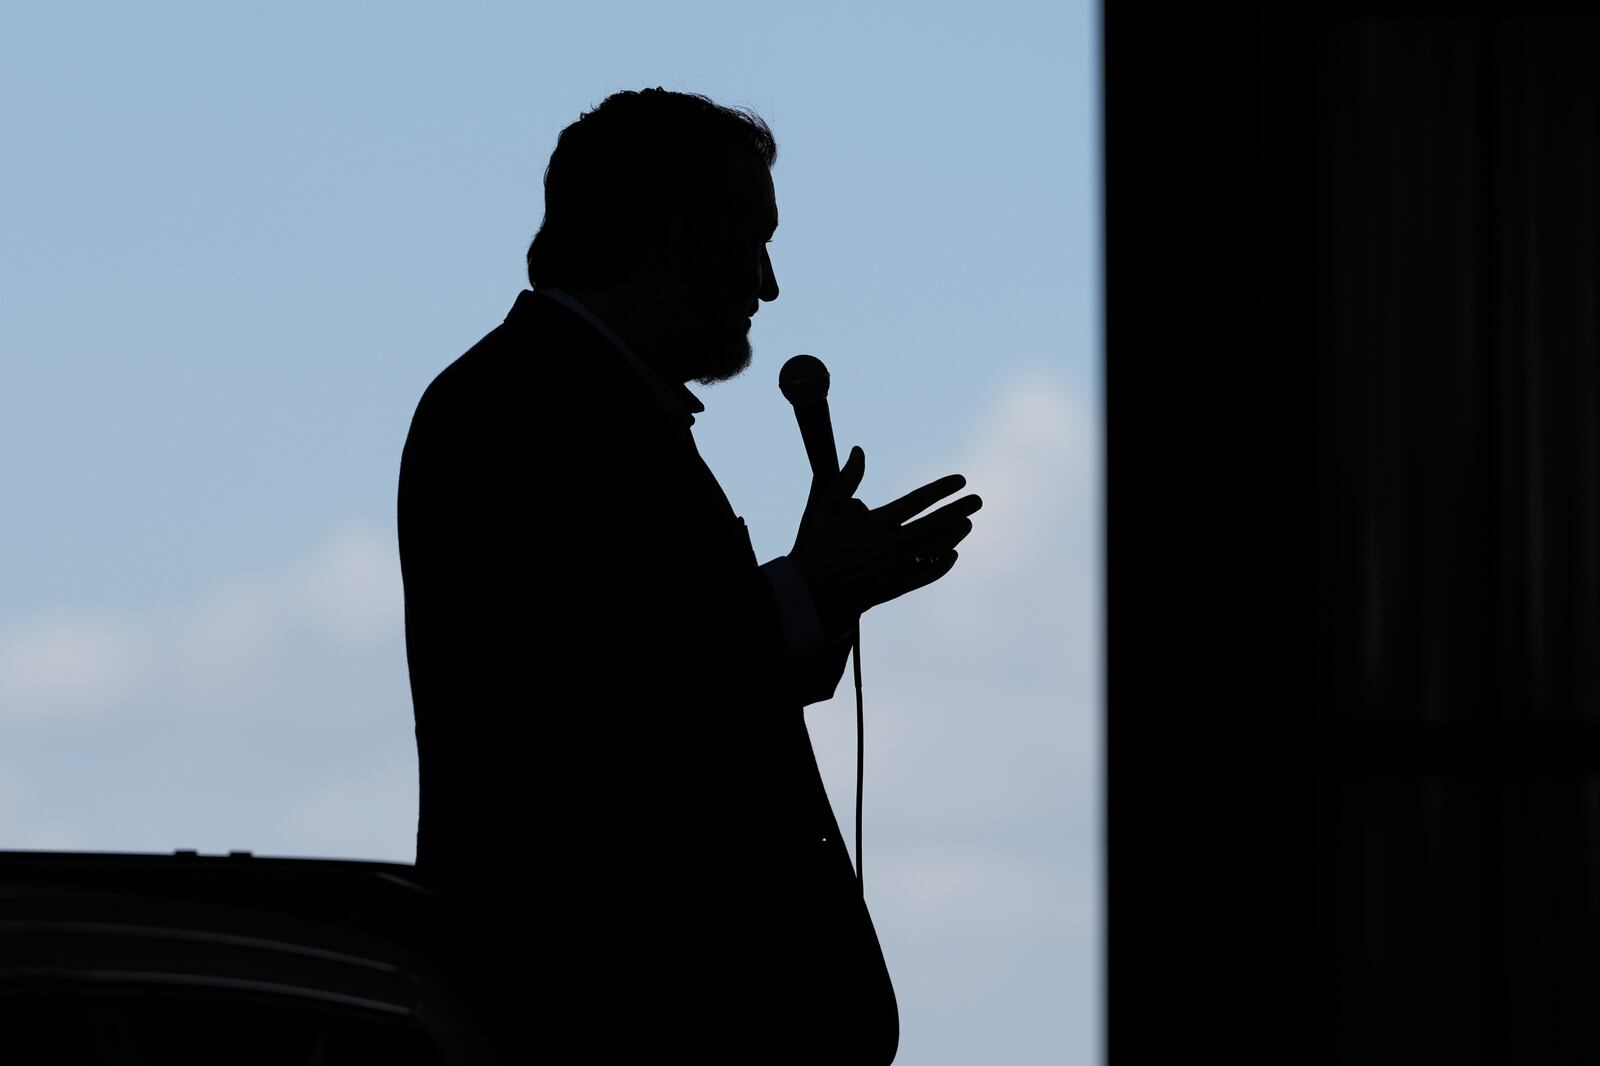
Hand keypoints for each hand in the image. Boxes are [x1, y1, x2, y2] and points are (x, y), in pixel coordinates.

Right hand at [788, 445, 982, 634]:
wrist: (807, 591)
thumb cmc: (813, 545)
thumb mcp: (823, 506)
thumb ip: (846, 479)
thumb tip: (859, 451)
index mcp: (876, 523)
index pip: (918, 500)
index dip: (942, 489)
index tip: (961, 480)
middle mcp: (890, 545)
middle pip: (935, 524)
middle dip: (959, 510)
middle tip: (977, 501)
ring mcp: (895, 568)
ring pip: (934, 549)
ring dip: (953, 535)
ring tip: (967, 524)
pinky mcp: (894, 587)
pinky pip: (926, 575)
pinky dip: (941, 565)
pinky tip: (952, 555)